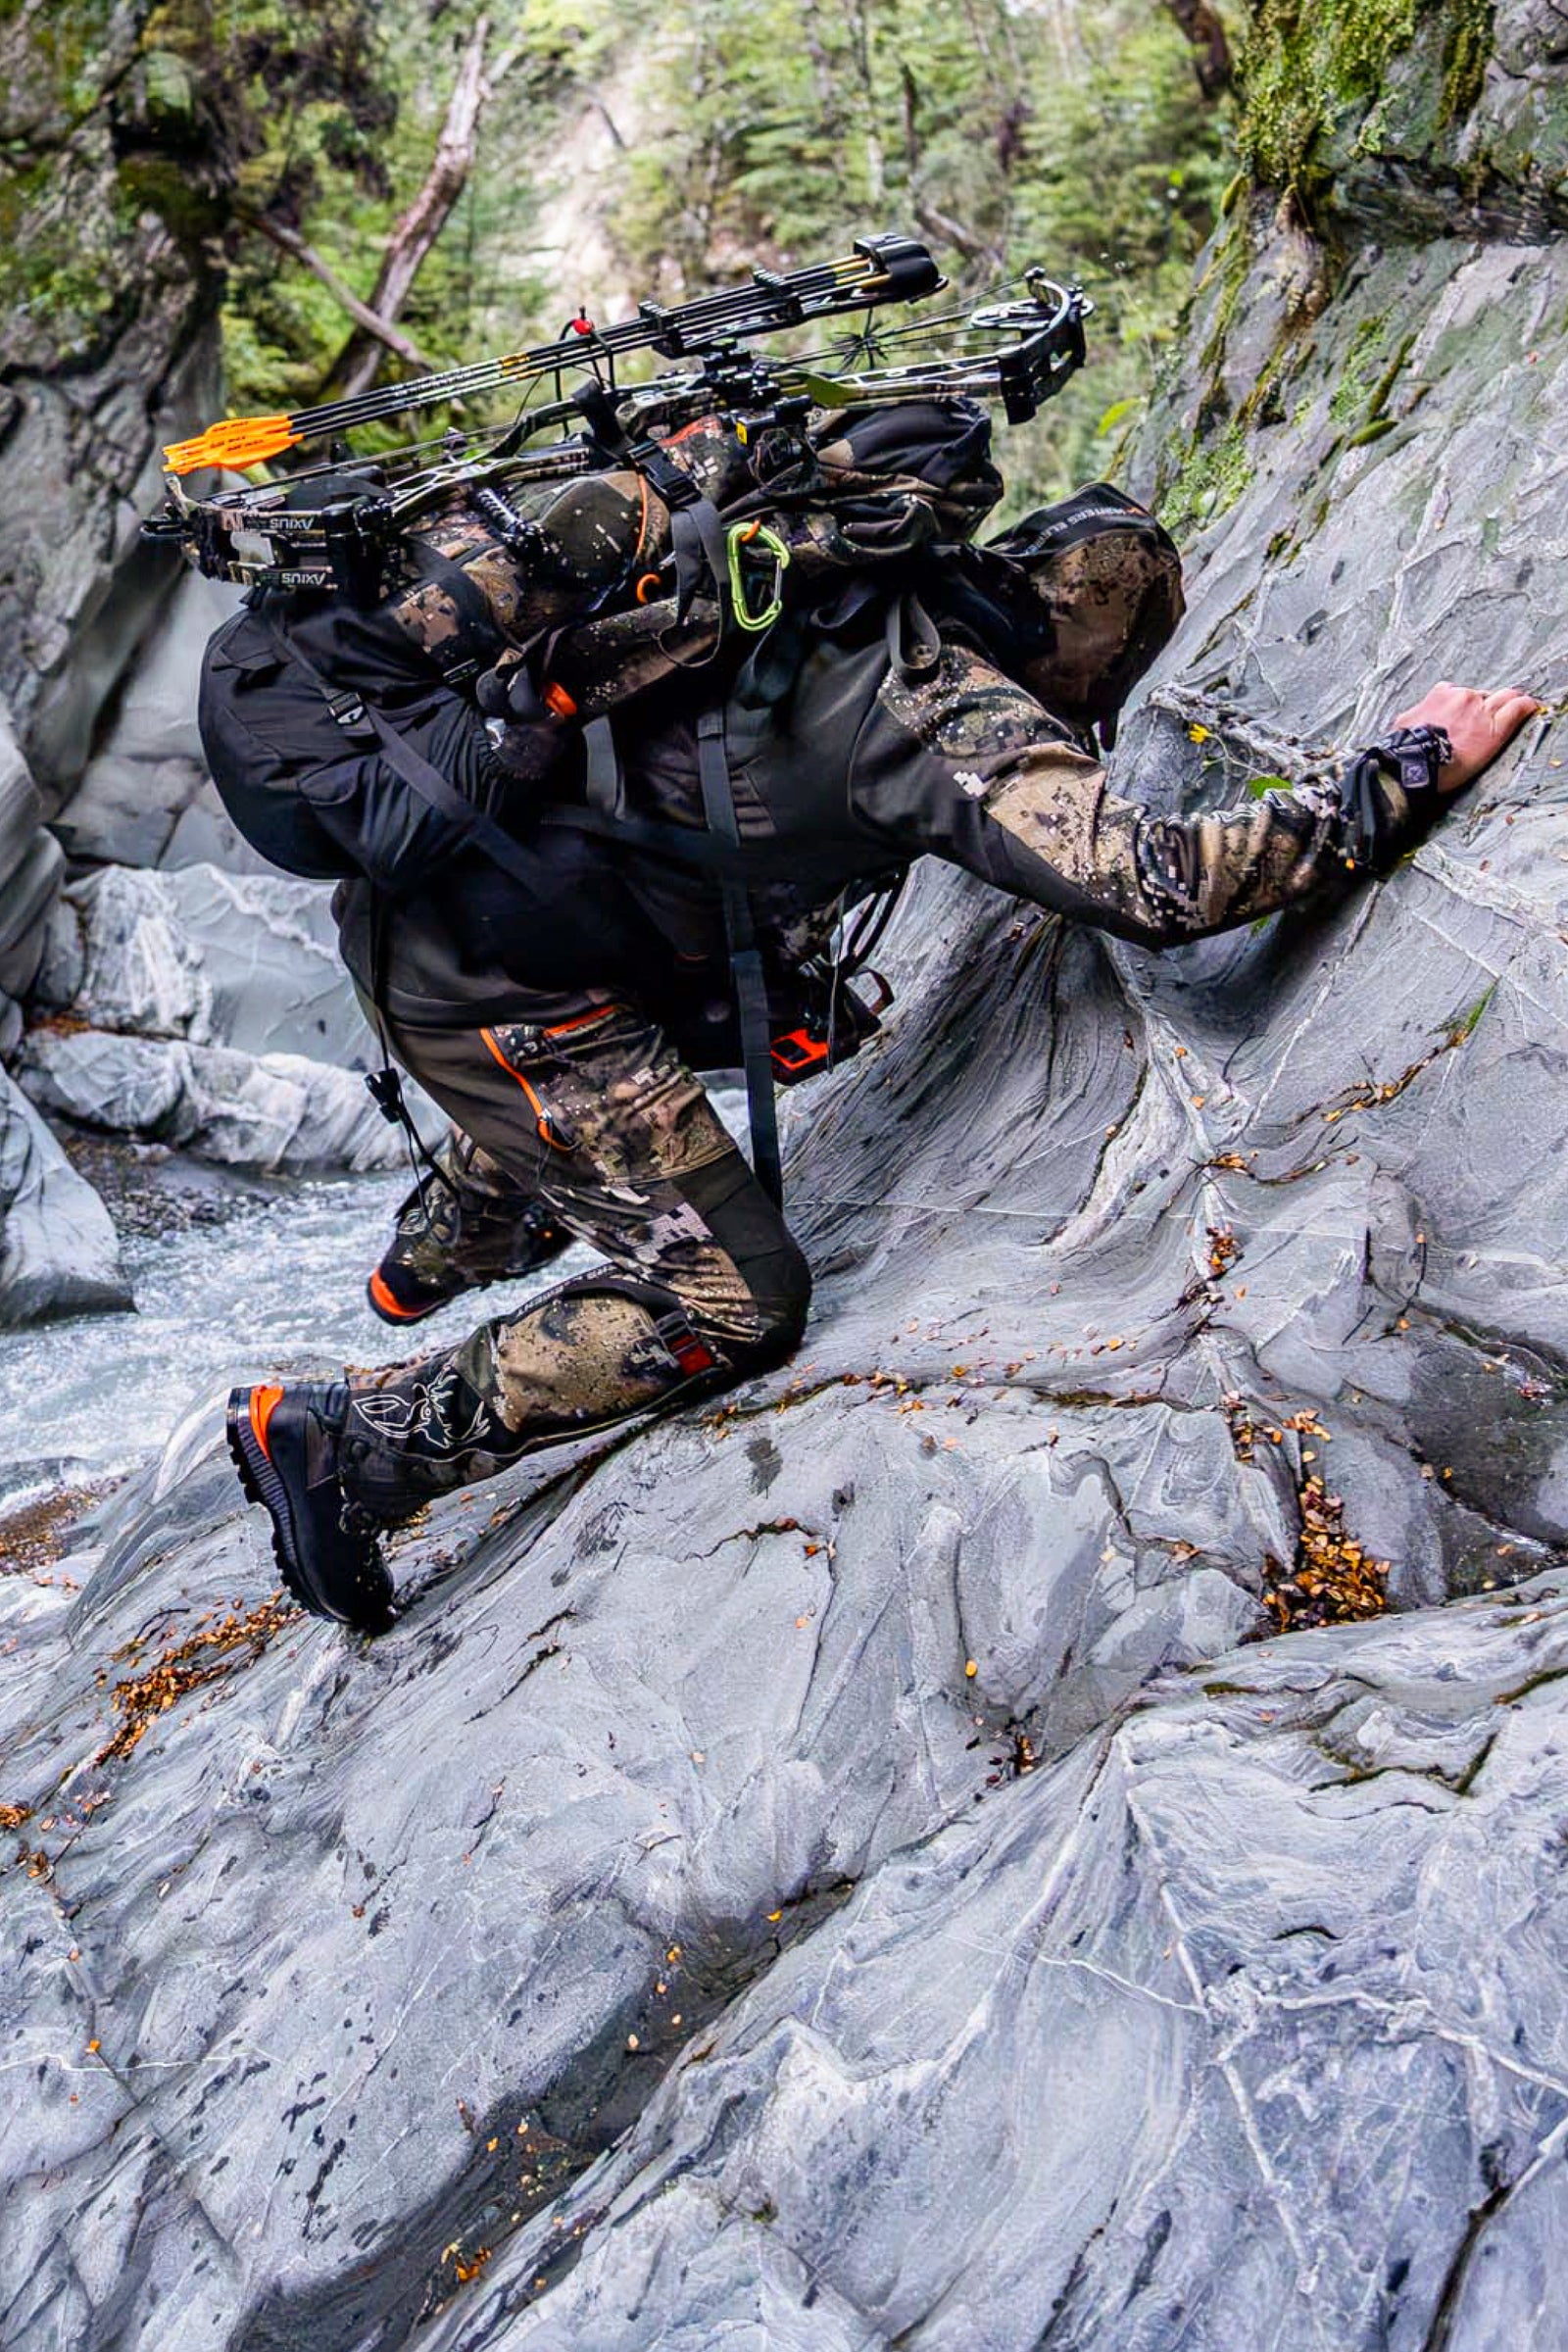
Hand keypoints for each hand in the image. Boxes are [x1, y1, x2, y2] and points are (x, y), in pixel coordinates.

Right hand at [1390, 681, 1541, 792]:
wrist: (1415, 764)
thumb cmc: (1405, 747)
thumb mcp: (1403, 722)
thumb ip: (1417, 714)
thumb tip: (1414, 720)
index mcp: (1442, 694)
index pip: (1461, 693)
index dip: (1468, 704)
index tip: (1470, 713)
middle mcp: (1464, 697)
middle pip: (1485, 695)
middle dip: (1489, 703)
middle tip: (1491, 715)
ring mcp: (1481, 710)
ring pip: (1504, 698)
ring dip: (1509, 702)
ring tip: (1517, 706)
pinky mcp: (1495, 728)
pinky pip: (1517, 709)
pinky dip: (1526, 707)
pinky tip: (1532, 707)